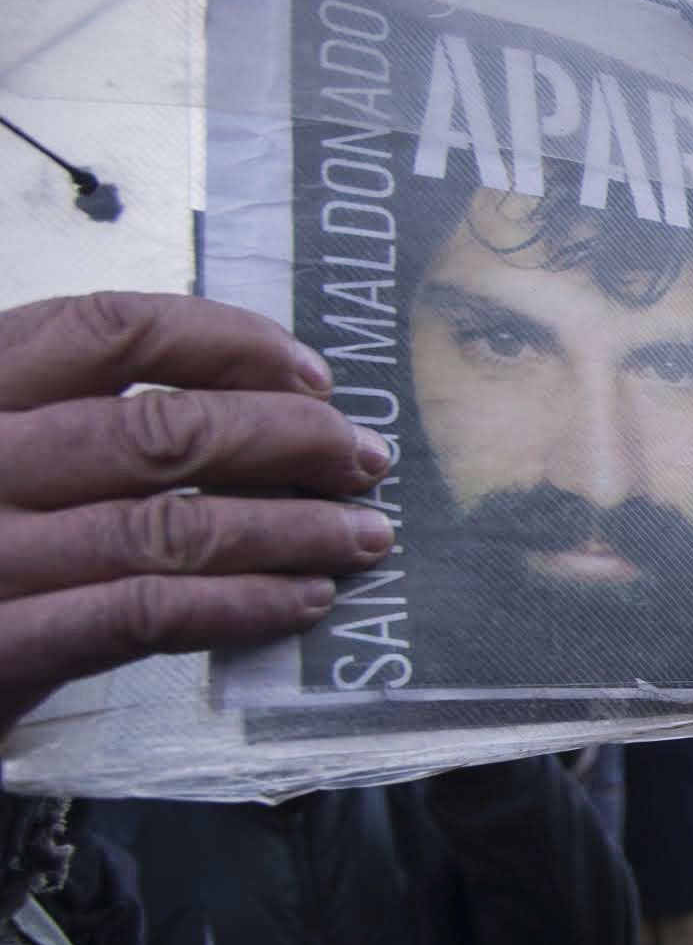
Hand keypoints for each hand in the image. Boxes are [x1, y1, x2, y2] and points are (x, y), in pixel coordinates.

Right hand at [0, 292, 393, 735]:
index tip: (311, 373)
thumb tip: (255, 400)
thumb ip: (76, 411)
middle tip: (363, 459)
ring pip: (168, 528)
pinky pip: (145, 614)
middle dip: (287, 442)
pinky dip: (239, 604)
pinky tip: (303, 598)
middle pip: (160, 430)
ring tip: (363, 534)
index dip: (227, 343)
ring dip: (289, 530)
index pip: (110, 330)